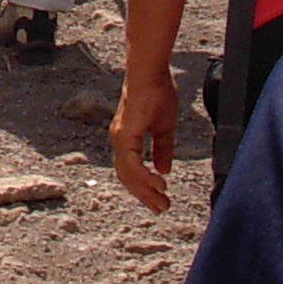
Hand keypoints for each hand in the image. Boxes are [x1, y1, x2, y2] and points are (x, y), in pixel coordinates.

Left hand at [110, 73, 180, 213]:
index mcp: (127, 139)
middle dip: (145, 195)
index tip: (159, 201)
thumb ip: (162, 149)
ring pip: (128, 174)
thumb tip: (163, 170)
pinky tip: (159, 184)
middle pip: (128, 177)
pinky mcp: (125, 134)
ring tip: (162, 202)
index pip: (131, 171)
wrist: (151, 74)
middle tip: (162, 209)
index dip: (144, 188)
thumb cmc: (157, 94)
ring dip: (145, 191)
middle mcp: (119, 141)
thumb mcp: (163, 127)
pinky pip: (132, 164)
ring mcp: (120, 138)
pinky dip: (144, 177)